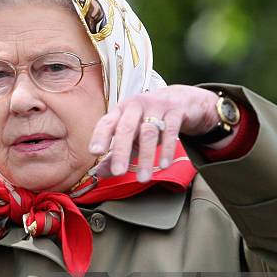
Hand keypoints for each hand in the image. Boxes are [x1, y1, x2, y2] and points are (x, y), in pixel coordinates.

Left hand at [89, 85, 219, 181]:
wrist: (182, 99)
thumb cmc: (150, 119)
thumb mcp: (132, 134)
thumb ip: (116, 153)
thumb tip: (99, 172)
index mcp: (121, 110)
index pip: (106, 122)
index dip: (99, 136)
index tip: (94, 152)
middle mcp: (136, 106)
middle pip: (126, 128)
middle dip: (121, 151)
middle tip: (118, 172)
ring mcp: (156, 106)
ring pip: (148, 132)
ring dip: (145, 157)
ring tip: (143, 178)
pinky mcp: (175, 111)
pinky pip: (170, 131)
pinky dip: (167, 150)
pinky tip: (163, 165)